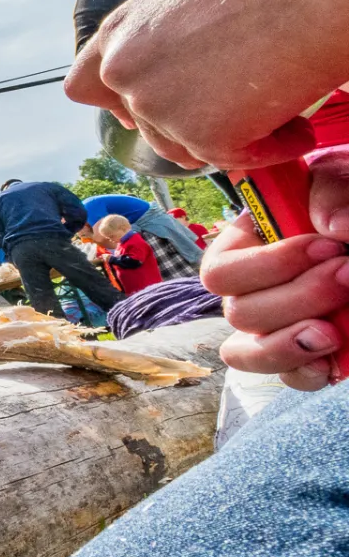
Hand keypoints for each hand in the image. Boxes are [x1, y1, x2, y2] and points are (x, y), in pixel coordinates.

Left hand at [64, 0, 340, 169]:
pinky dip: (271, 148)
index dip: (122, 99)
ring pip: (187, 148)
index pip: (86, 86)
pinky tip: (297, 126)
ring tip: (273, 102)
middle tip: (238, 101)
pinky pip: (238, 159)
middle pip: (144, 126)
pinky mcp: (206, 136)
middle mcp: (126, 71)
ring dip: (230, 135)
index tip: (160, 100)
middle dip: (190, 119)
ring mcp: (160, 107)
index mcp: (120, 30)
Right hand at [202, 152, 348, 387]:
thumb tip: (335, 226)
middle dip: (298, 298)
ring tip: (333, 332)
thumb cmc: (345, 200)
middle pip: (238, 313)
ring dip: (287, 344)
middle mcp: (250, 289)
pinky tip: (334, 357)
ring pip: (246, 352)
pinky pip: (286, 377)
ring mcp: (273, 326)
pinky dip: (307, 373)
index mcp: (244, 246)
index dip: (269, 265)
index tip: (327, 247)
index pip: (221, 270)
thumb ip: (334, 191)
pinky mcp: (304, 354)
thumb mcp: (341, 178)